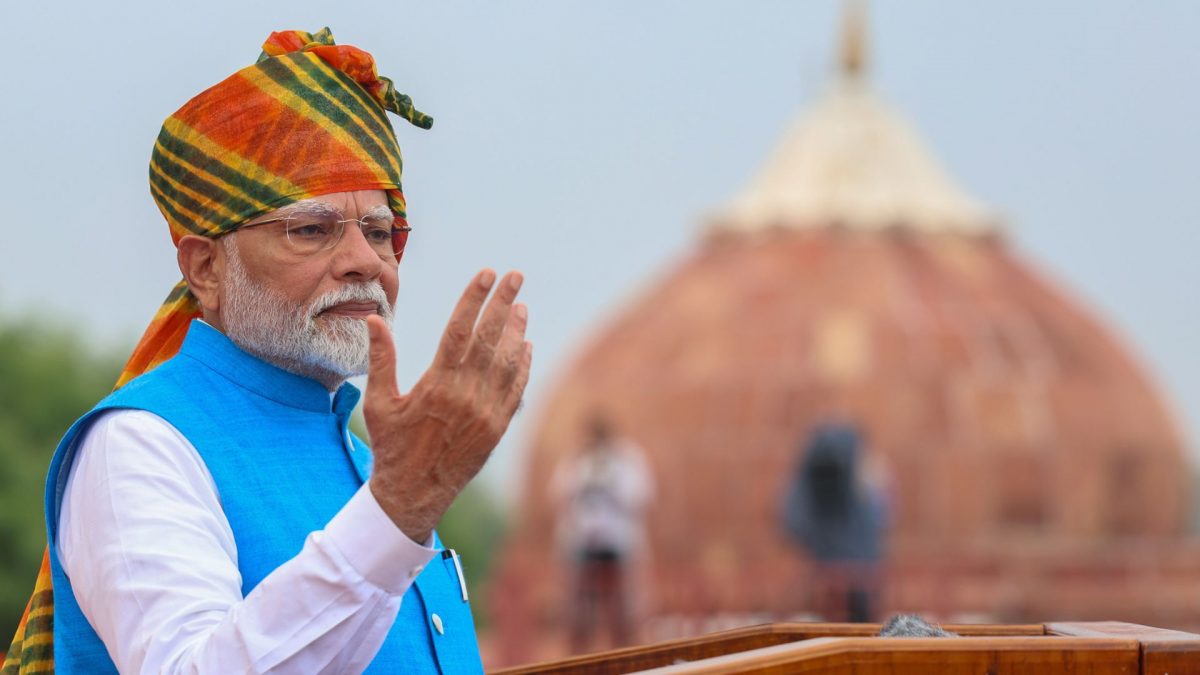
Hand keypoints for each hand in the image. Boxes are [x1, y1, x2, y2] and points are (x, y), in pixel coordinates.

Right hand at [364, 269, 531, 542]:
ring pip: (507, 362)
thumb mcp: (378, 403)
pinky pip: (515, 390)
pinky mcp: (497, 429)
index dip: (474, 298)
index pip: (460, 329)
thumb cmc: (390, 447)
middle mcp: (465, 395)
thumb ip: (381, 359)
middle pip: (490, 338)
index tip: (486, 273)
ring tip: (520, 306)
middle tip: (515, 275)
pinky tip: (525, 346)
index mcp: (436, 384)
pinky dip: (522, 366)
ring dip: (516, 331)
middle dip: (503, 303)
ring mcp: (485, 413)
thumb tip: (373, 318)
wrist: (413, 496)